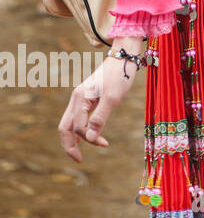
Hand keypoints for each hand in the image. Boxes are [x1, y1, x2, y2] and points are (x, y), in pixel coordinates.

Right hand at [59, 43, 141, 161]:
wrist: (124, 57)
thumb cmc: (120, 76)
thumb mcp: (113, 98)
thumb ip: (100, 118)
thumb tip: (90, 139)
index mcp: (80, 98)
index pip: (79, 127)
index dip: (90, 139)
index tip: (105, 144)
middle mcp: (76, 98)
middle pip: (64, 127)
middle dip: (69, 145)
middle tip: (79, 160)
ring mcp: (80, 97)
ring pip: (69, 122)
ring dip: (73, 138)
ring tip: (78, 153)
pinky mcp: (87, 97)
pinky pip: (76, 117)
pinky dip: (77, 129)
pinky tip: (83, 136)